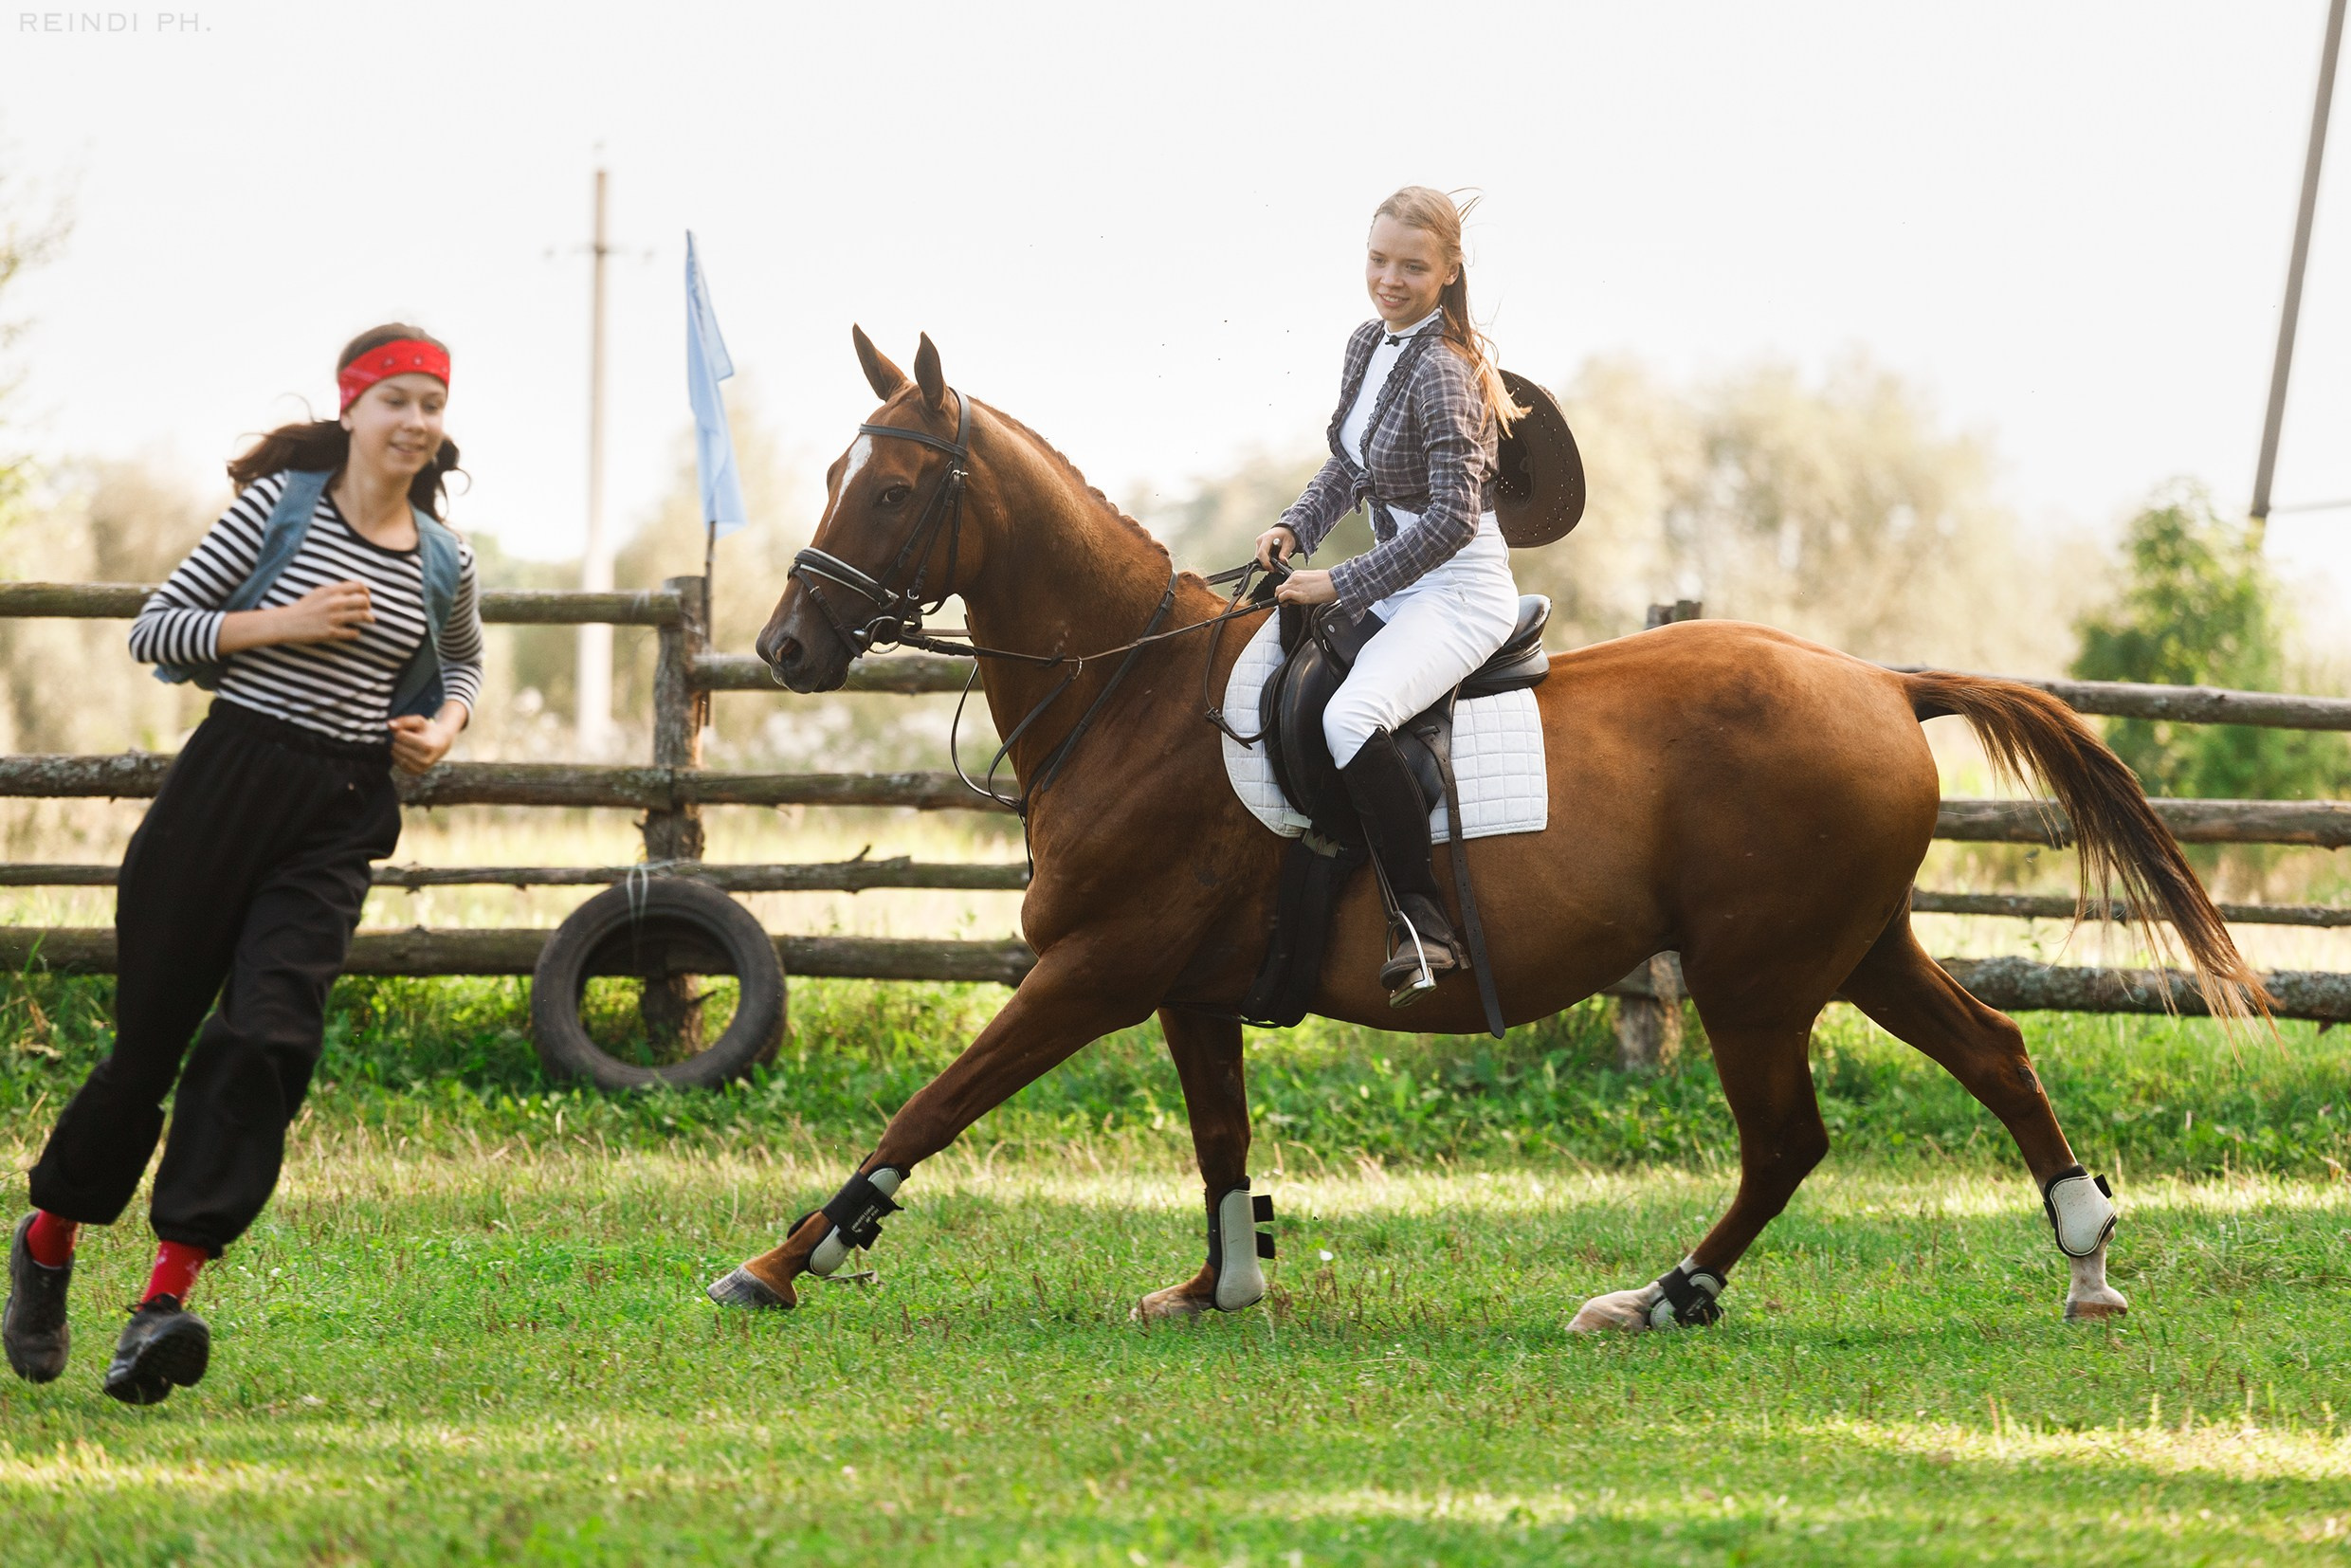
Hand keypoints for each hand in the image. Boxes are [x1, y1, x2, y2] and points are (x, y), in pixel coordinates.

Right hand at [221, 580, 372, 652]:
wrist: (286, 623)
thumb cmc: (304, 607)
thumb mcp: (319, 593)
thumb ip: (336, 591)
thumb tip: (355, 590)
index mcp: (331, 591)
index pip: (359, 586)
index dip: (366, 592)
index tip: (365, 597)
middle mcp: (334, 603)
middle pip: (364, 600)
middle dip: (368, 606)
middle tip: (366, 610)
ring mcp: (333, 618)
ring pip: (363, 616)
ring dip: (369, 619)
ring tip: (368, 620)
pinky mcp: (330, 632)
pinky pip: (353, 632)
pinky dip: (356, 632)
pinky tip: (353, 631)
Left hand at [388, 711, 458, 774]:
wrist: (441, 745)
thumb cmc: (427, 731)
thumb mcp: (419, 721)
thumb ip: (404, 721)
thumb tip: (389, 725)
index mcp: (427, 745)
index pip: (399, 736)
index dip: (402, 731)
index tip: (411, 732)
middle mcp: (424, 759)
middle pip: (396, 745)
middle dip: (399, 740)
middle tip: (410, 739)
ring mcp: (420, 768)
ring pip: (394, 754)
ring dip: (398, 747)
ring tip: (409, 745)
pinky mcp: (415, 773)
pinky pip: (396, 762)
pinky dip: (399, 756)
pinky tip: (408, 752)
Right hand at [1254, 526, 1297, 570]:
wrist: (1284, 530)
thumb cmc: (1286, 534)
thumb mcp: (1289, 543)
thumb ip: (1285, 553)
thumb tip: (1282, 561)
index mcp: (1267, 537)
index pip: (1262, 553)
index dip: (1266, 563)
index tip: (1272, 568)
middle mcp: (1260, 540)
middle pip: (1259, 557)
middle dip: (1267, 565)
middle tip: (1276, 568)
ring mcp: (1259, 544)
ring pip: (1259, 558)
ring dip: (1266, 563)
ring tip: (1276, 562)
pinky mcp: (1259, 547)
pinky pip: (1260, 557)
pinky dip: (1266, 560)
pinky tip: (1273, 559)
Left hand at [1274, 569, 1336, 606]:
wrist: (1336, 583)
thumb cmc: (1329, 582)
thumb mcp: (1311, 580)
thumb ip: (1302, 585)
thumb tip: (1296, 594)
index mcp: (1298, 574)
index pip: (1284, 583)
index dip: (1284, 591)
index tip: (1287, 597)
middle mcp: (1295, 578)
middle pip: (1279, 588)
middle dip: (1280, 596)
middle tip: (1286, 602)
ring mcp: (1297, 586)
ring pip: (1279, 591)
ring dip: (1280, 599)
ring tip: (1287, 603)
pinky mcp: (1300, 594)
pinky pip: (1284, 596)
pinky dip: (1282, 600)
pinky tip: (1287, 604)